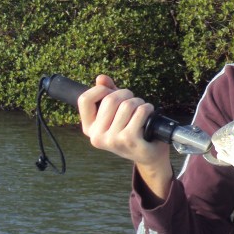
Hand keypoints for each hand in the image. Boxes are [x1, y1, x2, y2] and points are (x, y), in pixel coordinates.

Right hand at [78, 74, 171, 197]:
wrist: (148, 155)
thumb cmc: (131, 130)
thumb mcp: (116, 112)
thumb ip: (107, 94)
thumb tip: (101, 78)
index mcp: (89, 128)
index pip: (84, 99)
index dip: (100, 90)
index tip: (112, 92)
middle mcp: (97, 136)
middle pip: (110, 99)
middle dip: (126, 94)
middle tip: (133, 101)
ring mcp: (113, 140)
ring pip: (127, 105)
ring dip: (139, 102)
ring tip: (141, 109)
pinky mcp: (130, 141)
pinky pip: (139, 113)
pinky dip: (147, 109)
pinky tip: (149, 114)